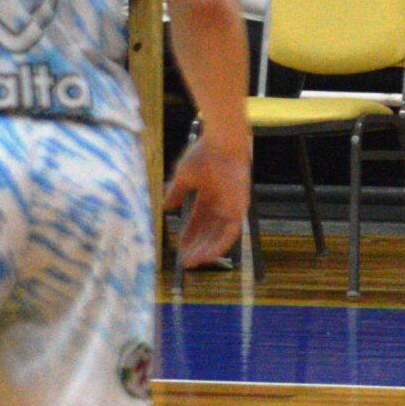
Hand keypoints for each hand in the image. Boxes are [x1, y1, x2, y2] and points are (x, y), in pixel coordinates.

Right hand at [164, 137, 248, 267]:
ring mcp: (231, 206)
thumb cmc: (203, 154)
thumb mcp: (184, 177)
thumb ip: (176, 193)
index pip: (199, 220)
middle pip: (209, 230)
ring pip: (219, 235)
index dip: (189, 233)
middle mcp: (222, 202)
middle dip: (196, 246)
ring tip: (191, 262)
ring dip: (206, 250)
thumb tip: (165, 208)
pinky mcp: (239, 208)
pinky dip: (219, 244)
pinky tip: (206, 255)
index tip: (178, 246)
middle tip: (184, 261)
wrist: (221, 143)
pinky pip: (231, 232)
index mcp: (209, 194)